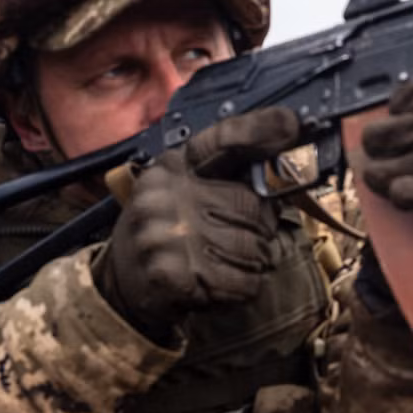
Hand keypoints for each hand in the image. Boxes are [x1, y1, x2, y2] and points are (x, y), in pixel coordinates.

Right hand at [95, 107, 301, 339]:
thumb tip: (287, 170)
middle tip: (241, 242)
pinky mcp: (170, 274)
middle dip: (261, 231)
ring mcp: (165, 233)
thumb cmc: (168, 234)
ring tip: (223, 264)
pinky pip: (241, 283)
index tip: (292, 123)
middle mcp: (166, 193)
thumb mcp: (186, 193)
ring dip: (252, 264)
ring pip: (253, 249)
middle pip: (252, 206)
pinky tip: (216, 285)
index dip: (260, 130)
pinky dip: (241, 289)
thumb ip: (230, 178)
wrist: (120, 285)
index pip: (223, 140)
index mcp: (174, 167)